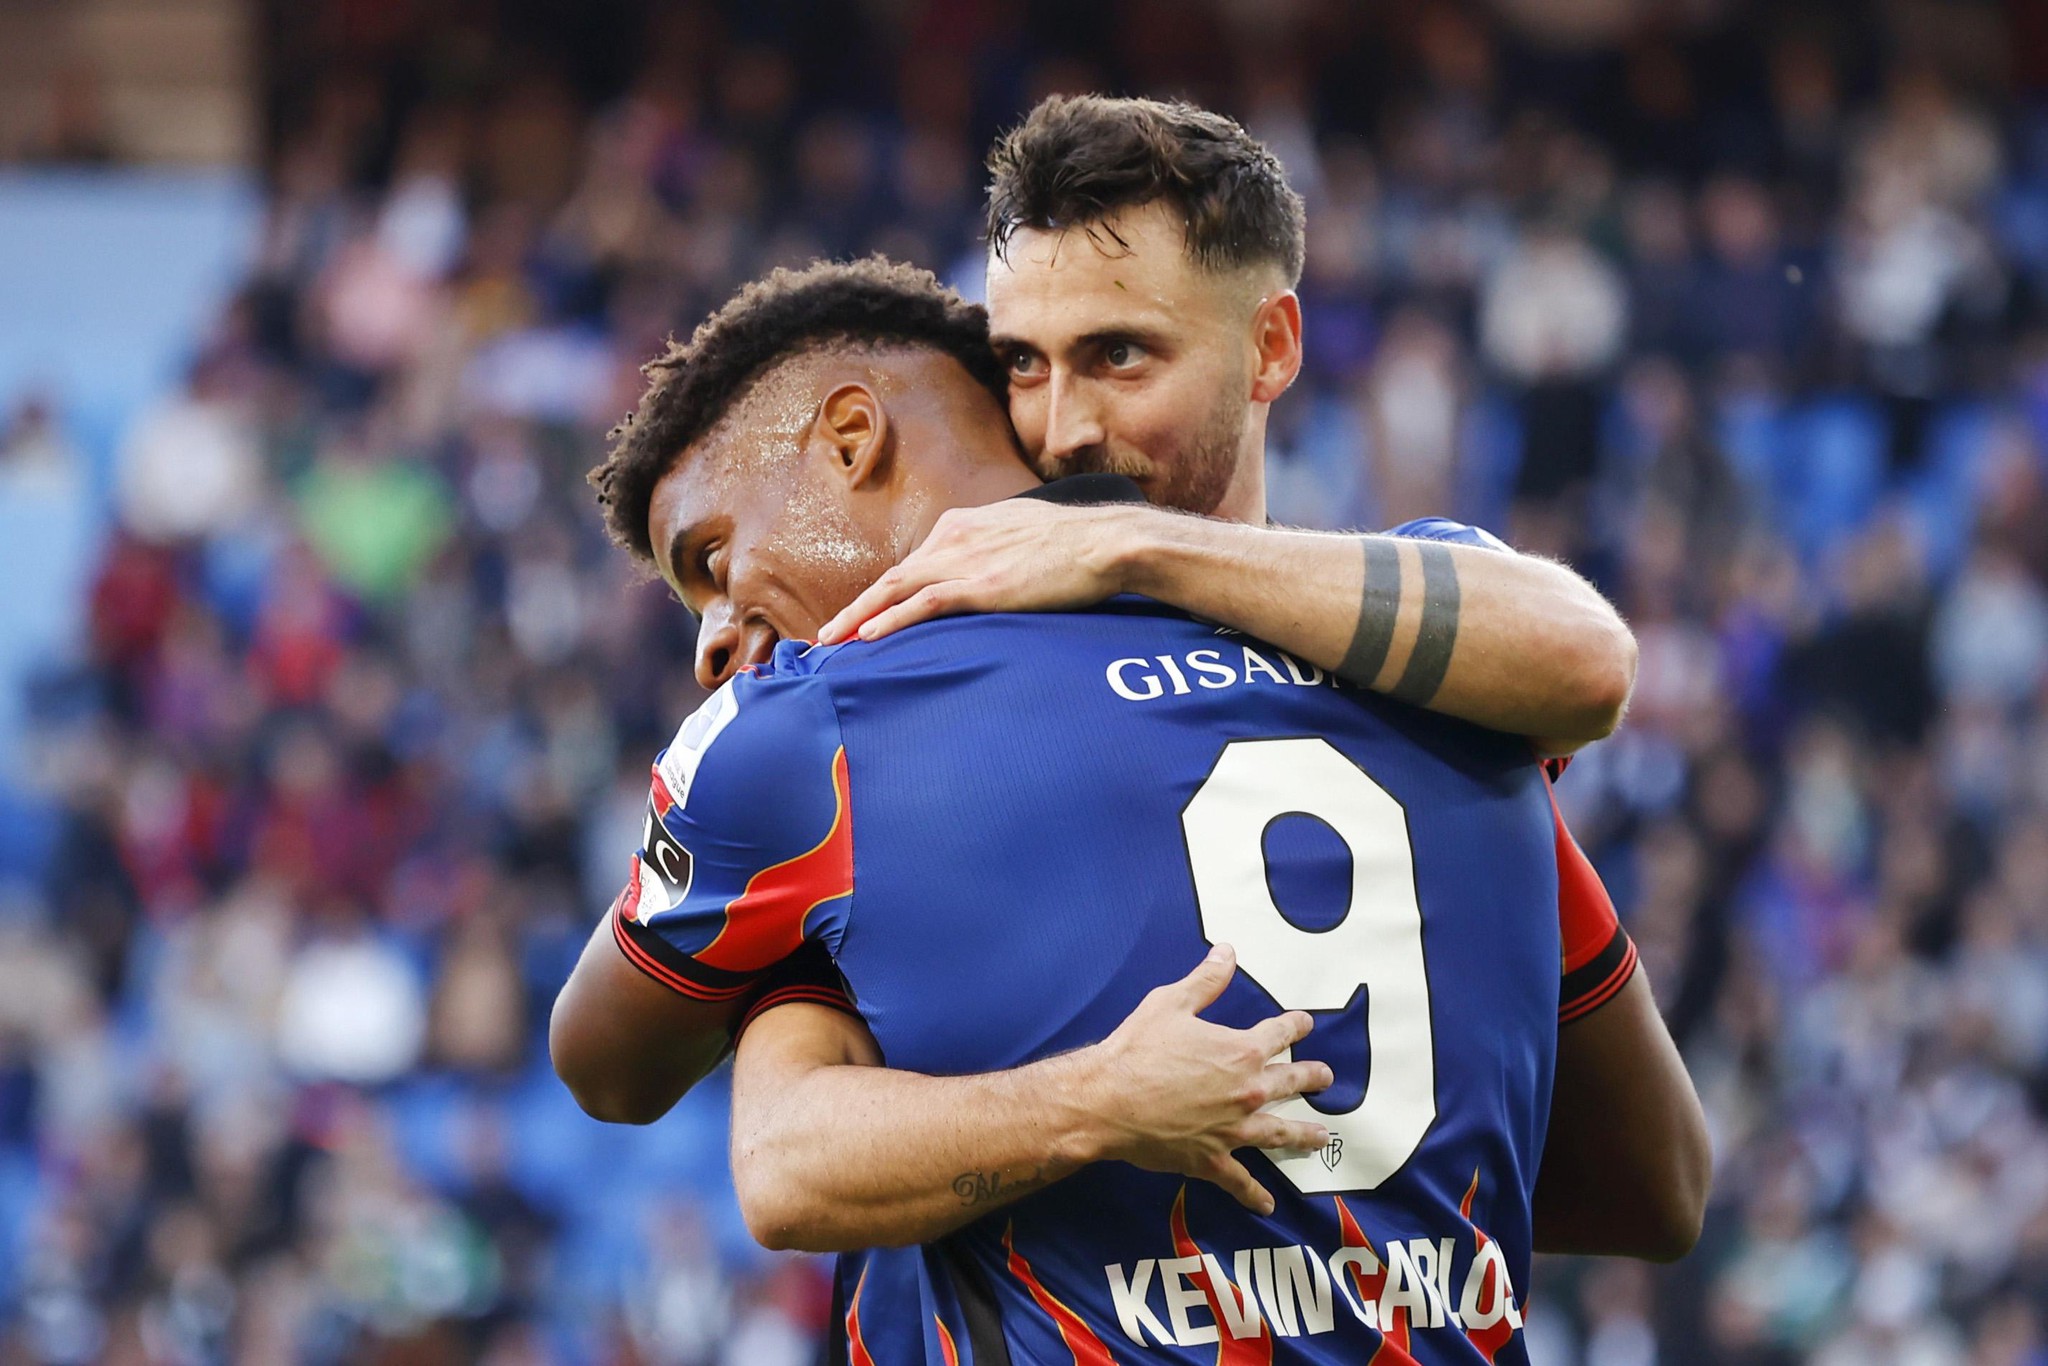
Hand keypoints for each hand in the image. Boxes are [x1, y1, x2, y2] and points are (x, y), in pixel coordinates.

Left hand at [816, 500, 1136, 644]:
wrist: (1104, 542)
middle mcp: (955, 539)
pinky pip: (924, 603)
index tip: (860, 617)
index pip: (911, 565)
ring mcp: (966, 561)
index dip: (882, 594)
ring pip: (896, 589)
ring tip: (832, 641)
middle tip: (825, 635)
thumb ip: (992, 548)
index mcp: (962, 525)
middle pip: (892, 578)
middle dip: (856, 608)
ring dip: (859, 617)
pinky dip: (892, 619)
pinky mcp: (982, 585)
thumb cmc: (1074, 543)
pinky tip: (868, 636)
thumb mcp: (1021, 534)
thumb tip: (985, 570)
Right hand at [1075, 944, 1333, 1216]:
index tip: (1305, 1023)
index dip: (1295, 1025)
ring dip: (1303, 1134)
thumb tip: (1228, 952)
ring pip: (1278, 1132)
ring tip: (1322, 1138)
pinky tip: (1268, 1205)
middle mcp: (1246, 1091)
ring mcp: (1233, 1130)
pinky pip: (1239, 1181)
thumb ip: (1206, 980)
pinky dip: (1254, 1195)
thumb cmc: (1137, 1050)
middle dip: (1311, 1078)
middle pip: (1290, 1082)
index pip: (1279, 1033)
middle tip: (1326, 1078)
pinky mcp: (1211, 1159)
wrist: (1108, 1101)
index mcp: (1240, 1051)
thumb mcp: (1171, 1003)